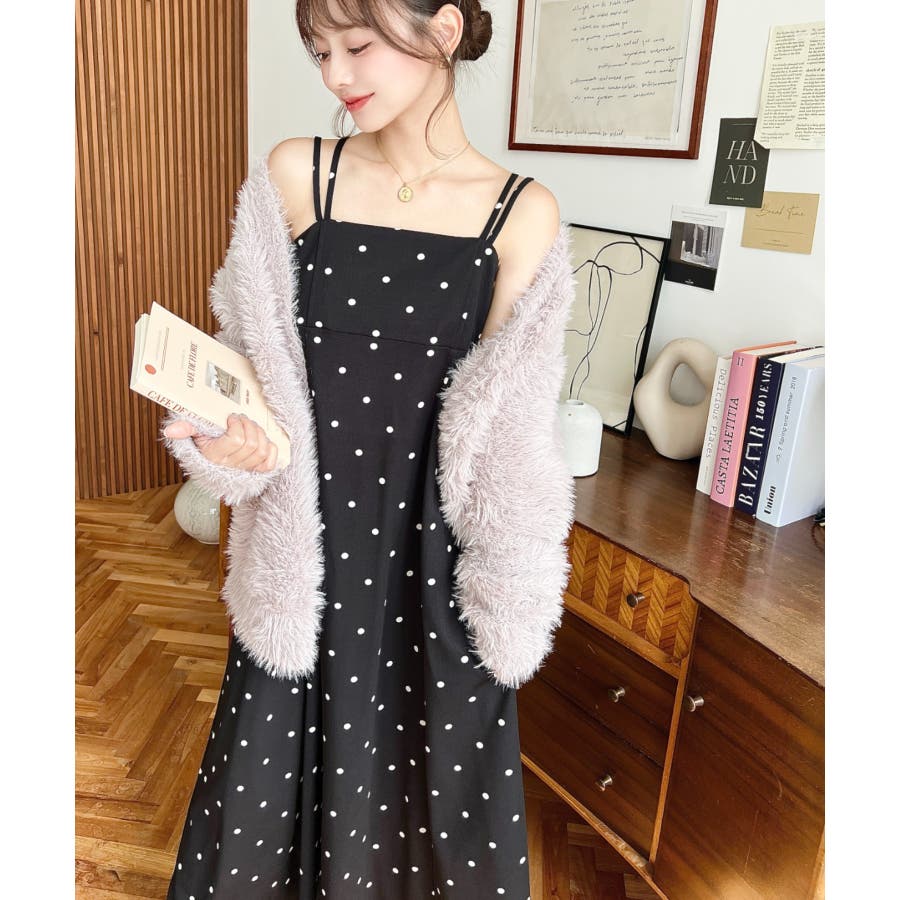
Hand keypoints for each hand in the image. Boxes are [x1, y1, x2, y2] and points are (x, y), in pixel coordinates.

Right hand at [164, 413, 278, 472]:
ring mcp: (244, 470)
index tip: (232, 418)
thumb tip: (170, 430)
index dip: (238, 424)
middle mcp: (230, 466)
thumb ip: (184, 429)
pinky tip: (263, 440)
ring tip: (251, 427)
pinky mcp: (256, 472)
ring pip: (262, 451)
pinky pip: (270, 463)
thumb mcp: (192, 436)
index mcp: (215, 455)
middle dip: (250, 426)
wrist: (209, 467)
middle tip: (242, 419)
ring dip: (261, 434)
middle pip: (251, 444)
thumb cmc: (204, 447)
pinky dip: (271, 449)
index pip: (236, 439)